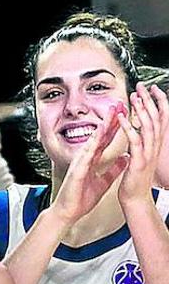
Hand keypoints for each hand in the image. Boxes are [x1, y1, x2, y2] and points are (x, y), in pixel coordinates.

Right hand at [52, 105, 127, 224]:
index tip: (123, 113)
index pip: (105, 140)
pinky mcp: (76, 170)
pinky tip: (99, 133)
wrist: (68, 212)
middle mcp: (85, 158)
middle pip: (99, 135)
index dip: (115, 126)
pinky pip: (86, 153)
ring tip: (111, 112)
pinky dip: (93, 142)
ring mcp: (79, 163)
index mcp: (92, 161)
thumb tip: (125, 158)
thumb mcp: (104, 182)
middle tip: (118, 104)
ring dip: (102, 125)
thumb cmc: (81, 199)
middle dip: (109, 119)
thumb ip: (113, 169)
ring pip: (93, 140)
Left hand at [117, 83, 168, 205]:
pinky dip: (128, 126)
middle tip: (143, 86)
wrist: (135, 198)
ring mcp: (148, 153)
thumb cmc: (135, 178)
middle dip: (150, 100)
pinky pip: (134, 140)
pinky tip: (122, 117)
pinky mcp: (138, 160)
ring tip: (134, 96)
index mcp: (154, 144)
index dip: (158, 102)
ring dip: (141, 110)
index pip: (161, 118)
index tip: (152, 89)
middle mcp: (154, 146)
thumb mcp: (141, 157)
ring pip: (147, 126)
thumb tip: (138, 133)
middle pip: (156, 118)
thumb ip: (141, 144)